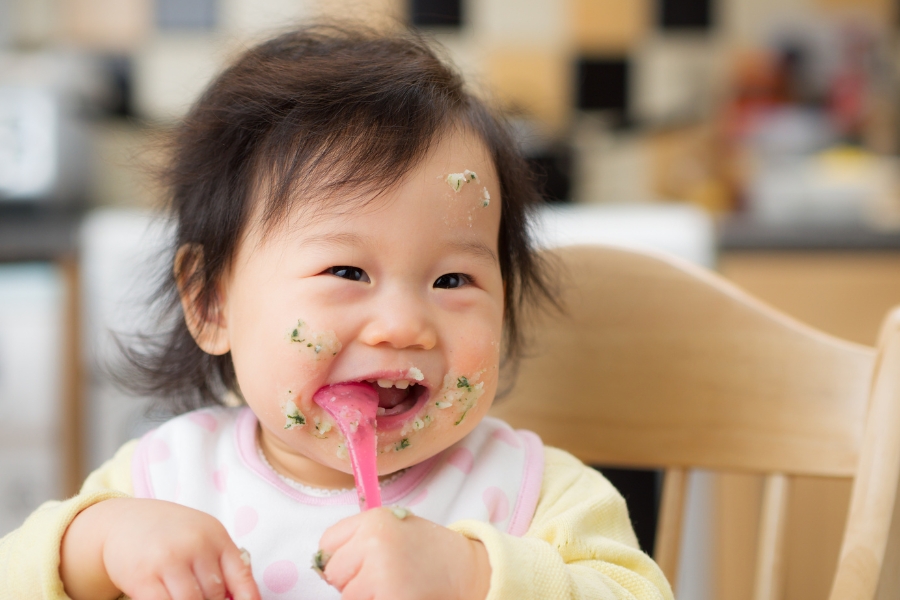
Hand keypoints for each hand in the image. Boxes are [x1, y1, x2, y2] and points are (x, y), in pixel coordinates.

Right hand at [60, 497, 260, 599]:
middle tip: (205, 599)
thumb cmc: (171, 534)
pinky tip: (169, 599)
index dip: (248, 599)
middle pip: (215, 595)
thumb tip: (236, 598)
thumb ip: (221, 565)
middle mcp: (195, 546)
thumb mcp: (202, 537)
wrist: (126, 520)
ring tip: (186, 598)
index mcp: (216, 537)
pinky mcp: (142, 577)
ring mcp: (168, 561)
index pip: (241, 576)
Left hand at [318, 507, 490, 599]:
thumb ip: (360, 538)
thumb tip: (322, 561)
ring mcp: (381, 572)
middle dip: (352, 579)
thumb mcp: (394, 527)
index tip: (362, 560)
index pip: (328, 543)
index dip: (342, 556)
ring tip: (394, 585)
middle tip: (384, 574)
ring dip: (366, 595)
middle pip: (333, 572)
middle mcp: (374, 541)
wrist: (467, 570)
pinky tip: (400, 594)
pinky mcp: (390, 597)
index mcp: (374, 519)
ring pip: (347, 596)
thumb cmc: (428, 550)